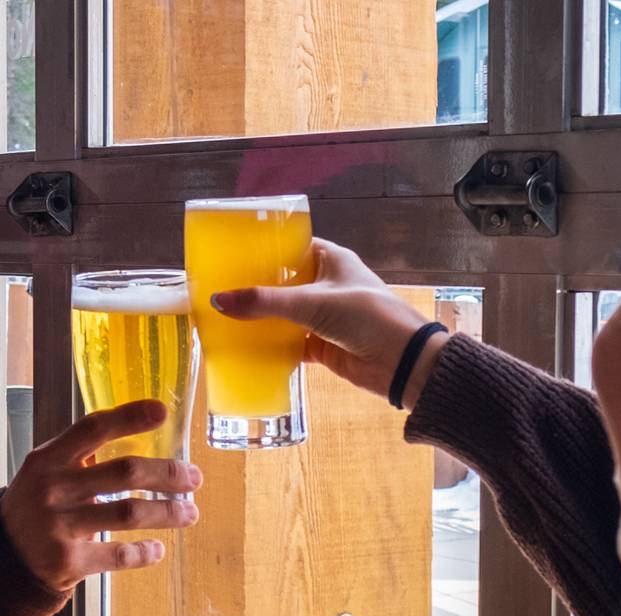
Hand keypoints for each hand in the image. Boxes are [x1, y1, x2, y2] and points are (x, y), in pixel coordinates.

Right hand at [0, 400, 201, 591]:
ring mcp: (60, 526)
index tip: (163, 412)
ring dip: (168, 512)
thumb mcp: (45, 472)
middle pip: (124, 472)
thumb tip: (141, 438)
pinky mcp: (68, 561)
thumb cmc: (35, 505)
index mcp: (48, 459)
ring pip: (128, 513)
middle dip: (167, 473)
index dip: (130, 417)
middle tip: (194, 478)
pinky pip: (118, 555)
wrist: (1, 558)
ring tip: (190, 513)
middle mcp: (54, 489)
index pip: (93, 428)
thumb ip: (80, 454)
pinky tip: (157, 549)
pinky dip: (144, 553)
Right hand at [210, 238, 449, 407]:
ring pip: (285, 315)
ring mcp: (325, 317)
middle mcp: (328, 286)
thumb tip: (219, 300)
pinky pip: (289, 343)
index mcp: (333, 261)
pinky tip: (245, 347)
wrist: (402, 362)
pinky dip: (271, 346)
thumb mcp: (313, 303)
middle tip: (221, 289)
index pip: (293, 247)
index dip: (267, 250)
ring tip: (225, 317)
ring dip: (261, 319)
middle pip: (284, 283)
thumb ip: (266, 302)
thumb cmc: (368, 317)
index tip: (235, 255)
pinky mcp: (322, 346)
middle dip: (256, 288)